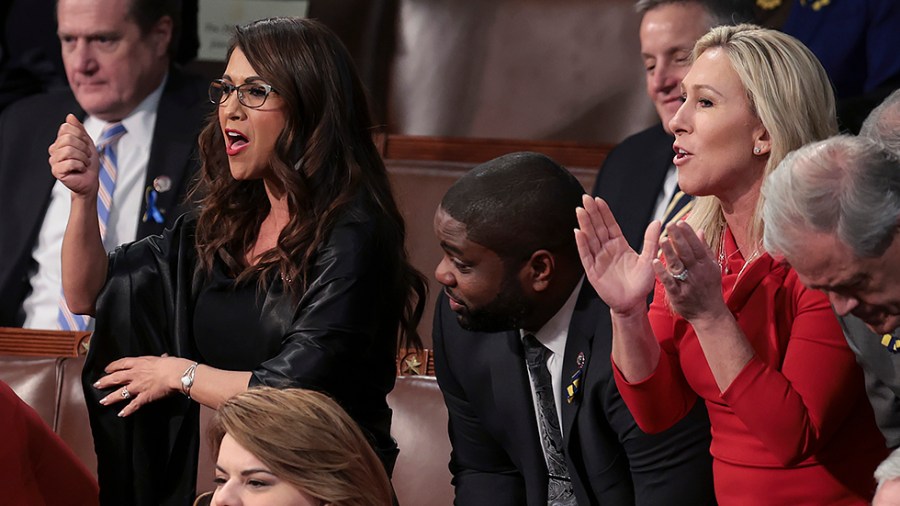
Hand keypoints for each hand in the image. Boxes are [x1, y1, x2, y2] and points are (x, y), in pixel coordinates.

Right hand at [48, 114, 98, 197]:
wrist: (90, 181)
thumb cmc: (88, 164)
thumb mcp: (87, 143)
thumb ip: (79, 129)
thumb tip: (70, 116)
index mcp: (60, 141)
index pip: (66, 128)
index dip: (81, 136)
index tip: (86, 145)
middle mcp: (54, 149)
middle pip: (68, 139)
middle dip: (83, 148)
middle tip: (86, 156)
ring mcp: (53, 160)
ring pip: (69, 150)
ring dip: (83, 158)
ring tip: (84, 163)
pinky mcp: (56, 171)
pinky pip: (69, 163)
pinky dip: (80, 166)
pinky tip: (81, 169)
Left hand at [93, 354, 191, 416]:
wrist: (176, 374)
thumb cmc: (172, 365)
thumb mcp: (164, 358)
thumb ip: (161, 358)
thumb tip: (164, 357)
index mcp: (140, 363)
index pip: (121, 364)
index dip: (112, 366)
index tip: (107, 369)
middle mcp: (135, 374)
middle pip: (116, 378)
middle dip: (105, 382)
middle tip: (97, 385)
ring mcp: (138, 386)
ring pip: (120, 393)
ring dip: (111, 398)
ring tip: (103, 402)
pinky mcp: (144, 397)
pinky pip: (133, 405)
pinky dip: (127, 410)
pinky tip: (121, 414)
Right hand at [575, 195, 659, 314]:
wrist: (633, 303)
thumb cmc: (641, 283)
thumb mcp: (649, 259)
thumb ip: (651, 241)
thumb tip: (658, 222)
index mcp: (619, 245)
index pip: (610, 225)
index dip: (604, 212)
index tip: (598, 199)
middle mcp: (607, 250)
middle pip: (597, 228)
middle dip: (591, 213)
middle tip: (585, 198)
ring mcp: (598, 259)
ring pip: (590, 238)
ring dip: (585, 224)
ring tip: (579, 210)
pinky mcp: (592, 271)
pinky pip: (586, 255)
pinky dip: (582, 244)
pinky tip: (578, 232)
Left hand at [652, 221, 727, 321]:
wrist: (709, 313)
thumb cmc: (709, 288)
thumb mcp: (712, 267)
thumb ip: (704, 249)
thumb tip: (700, 230)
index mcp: (705, 264)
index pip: (696, 246)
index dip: (688, 234)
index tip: (680, 222)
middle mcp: (697, 272)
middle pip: (687, 253)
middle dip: (678, 238)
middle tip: (670, 224)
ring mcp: (688, 283)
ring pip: (678, 266)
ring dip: (669, 252)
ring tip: (661, 239)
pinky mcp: (678, 295)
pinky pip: (669, 282)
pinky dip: (662, 272)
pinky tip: (654, 262)